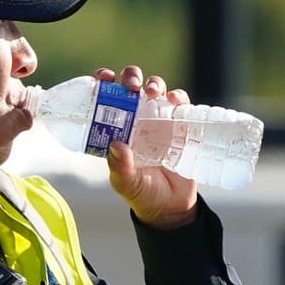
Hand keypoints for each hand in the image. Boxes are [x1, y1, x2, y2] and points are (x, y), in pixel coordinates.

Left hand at [93, 67, 197, 229]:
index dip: (103, 82)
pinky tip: (174, 100)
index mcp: (116, 127)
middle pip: (132, 85)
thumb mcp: (125, 183)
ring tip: (151, 92)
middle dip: (130, 77)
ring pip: (156, 89)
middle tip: (130, 86)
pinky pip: (181, 104)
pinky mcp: (181, 125)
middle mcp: (136, 118)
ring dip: (153, 83)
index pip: (106, 96)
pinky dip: (178, 97)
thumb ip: (119, 167)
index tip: (104, 79)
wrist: (170, 206)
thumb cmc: (141, 193)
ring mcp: (159, 120)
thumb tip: (116, 145)